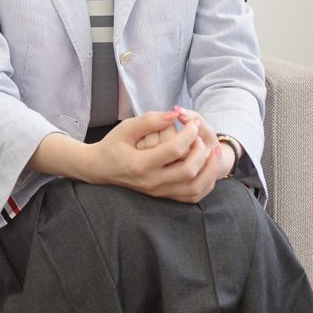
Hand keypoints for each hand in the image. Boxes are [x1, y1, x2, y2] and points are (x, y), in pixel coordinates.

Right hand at [85, 110, 224, 202]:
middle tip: (200, 136)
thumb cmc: (112, 145)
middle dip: (201, 151)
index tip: (192, 122)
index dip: (189, 134)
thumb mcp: (125, 128)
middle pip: (188, 171)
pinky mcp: (163, 196)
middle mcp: (151, 182)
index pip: (174, 150)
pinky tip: (207, 168)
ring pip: (194, 188)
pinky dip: (205, 184)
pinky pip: (192, 197)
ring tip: (213, 152)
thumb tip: (175, 115)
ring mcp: (158, 192)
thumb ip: (149, 120)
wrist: (100, 169)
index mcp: (140, 164)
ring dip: (209, 170)